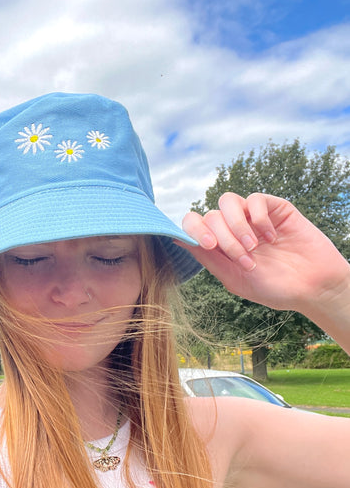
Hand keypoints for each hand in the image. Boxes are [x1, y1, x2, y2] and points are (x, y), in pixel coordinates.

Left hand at [181, 192, 349, 313]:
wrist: (312, 287)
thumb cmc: (273, 288)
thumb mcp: (234, 278)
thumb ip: (207, 258)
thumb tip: (175, 238)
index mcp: (219, 246)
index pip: (193, 225)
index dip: (194, 229)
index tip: (209, 245)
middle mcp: (232, 228)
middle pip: (210, 215)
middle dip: (225, 238)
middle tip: (244, 258)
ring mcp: (252, 217)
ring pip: (227, 201)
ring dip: (237, 225)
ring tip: (254, 246)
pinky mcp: (274, 208)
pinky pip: (255, 199)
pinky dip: (259, 217)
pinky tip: (272, 236)